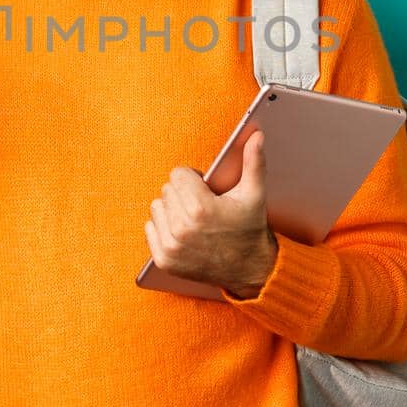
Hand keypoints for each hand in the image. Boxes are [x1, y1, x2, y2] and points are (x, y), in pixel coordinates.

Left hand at [144, 129, 277, 296]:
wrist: (250, 271)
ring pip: (157, 207)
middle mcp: (182, 228)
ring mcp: (172, 246)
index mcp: (201, 208)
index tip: (207, 190)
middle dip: (183, 194)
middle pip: (167, 190)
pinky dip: (163, 228)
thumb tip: (257, 135)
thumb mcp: (254, 195)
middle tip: (203, 206)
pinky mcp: (164, 260)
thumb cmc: (250, 229)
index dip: (193, 179)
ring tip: (193, 219)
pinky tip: (183, 233)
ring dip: (172, 210)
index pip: (178, 174)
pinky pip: (150, 228)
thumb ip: (253, 162)